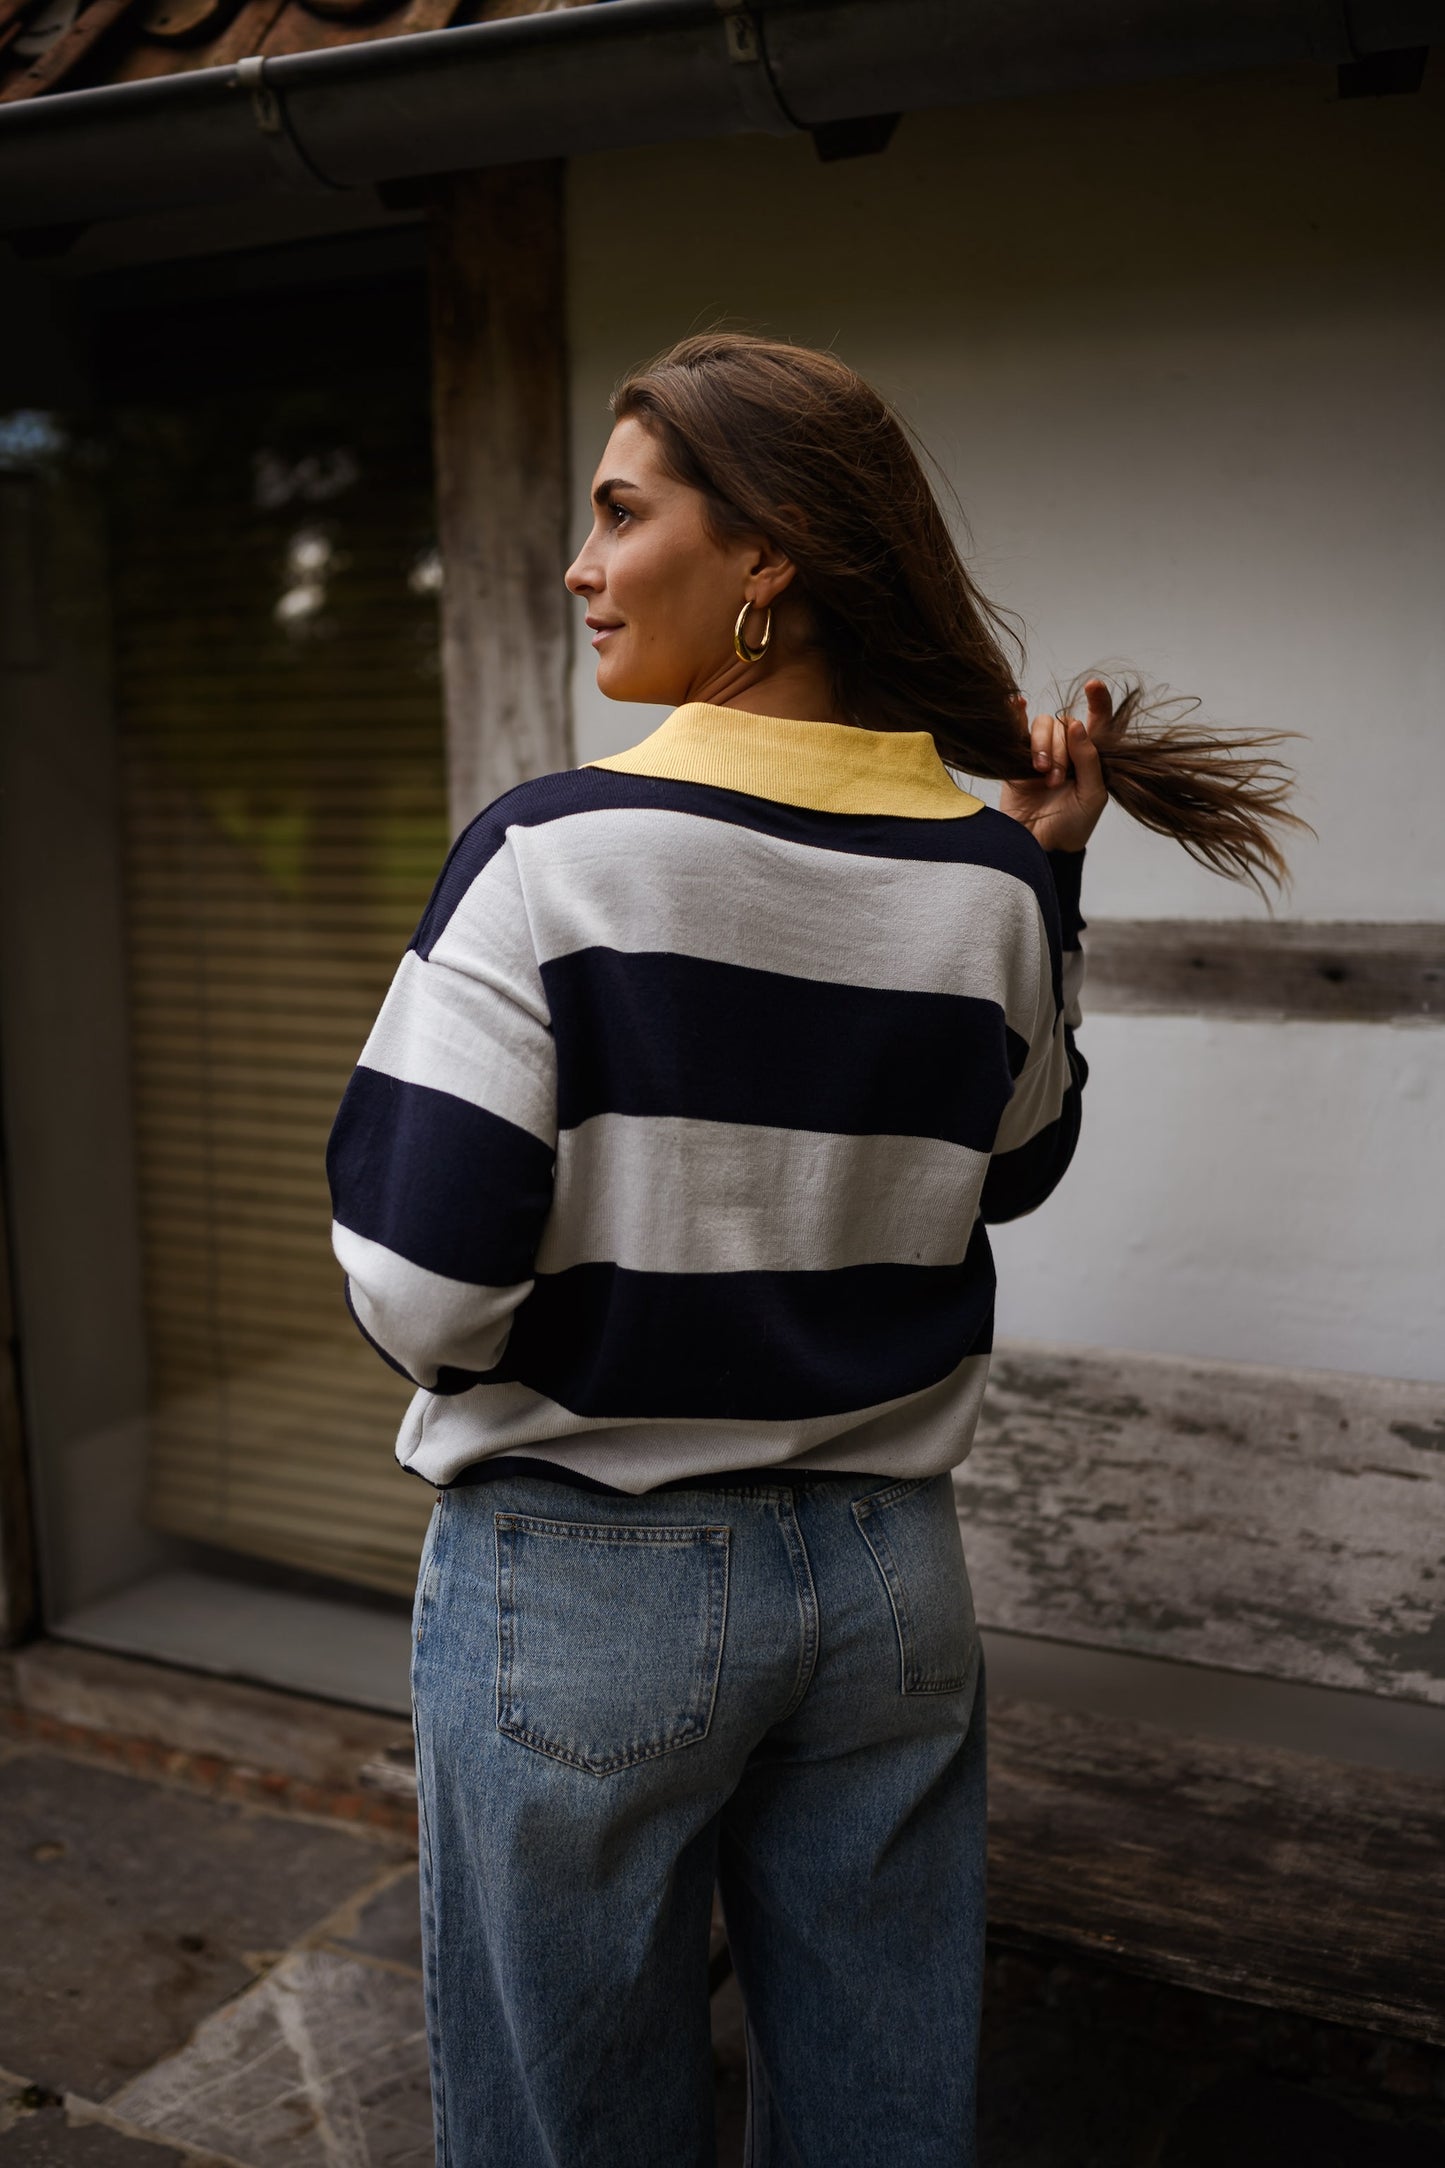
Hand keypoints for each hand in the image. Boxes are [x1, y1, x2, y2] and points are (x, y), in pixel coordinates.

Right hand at [997, 679, 1118, 852]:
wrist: (1042, 848)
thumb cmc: (1073, 826)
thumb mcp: (1092, 796)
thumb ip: (1089, 761)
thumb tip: (1077, 724)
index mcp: (1092, 757)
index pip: (1099, 721)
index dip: (1098, 701)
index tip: (1092, 686)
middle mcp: (1068, 750)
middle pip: (1065, 724)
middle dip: (1062, 750)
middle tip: (1057, 780)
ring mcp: (1042, 754)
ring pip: (1042, 726)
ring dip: (1043, 748)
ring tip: (1043, 776)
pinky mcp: (1017, 760)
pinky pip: (1016, 730)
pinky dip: (1015, 716)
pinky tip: (1015, 706)